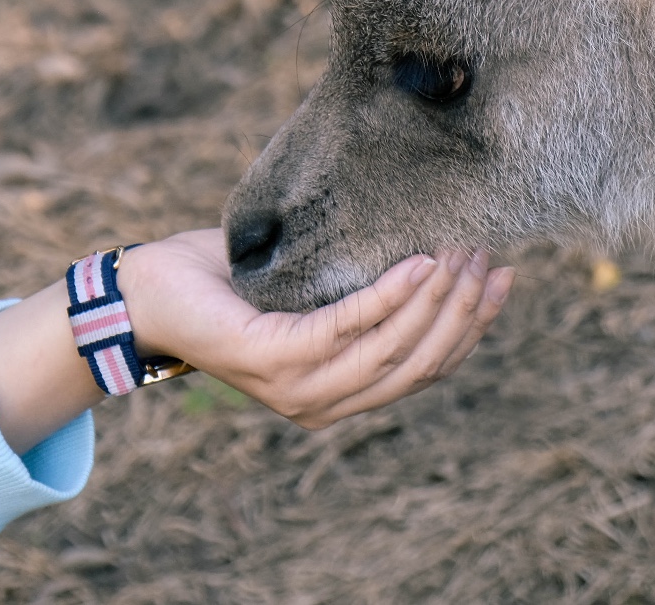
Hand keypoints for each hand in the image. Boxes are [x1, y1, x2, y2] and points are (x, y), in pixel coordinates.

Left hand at [120, 228, 513, 429]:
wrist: (151, 293)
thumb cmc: (228, 285)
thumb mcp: (309, 293)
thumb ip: (359, 294)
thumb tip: (425, 251)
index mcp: (338, 395)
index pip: (425, 369)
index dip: (471, 328)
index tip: (503, 280)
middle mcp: (323, 404)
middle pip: (420, 363)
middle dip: (464, 310)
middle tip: (487, 256)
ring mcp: (298, 389)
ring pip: (393, 349)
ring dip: (437, 298)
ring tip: (461, 251)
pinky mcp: (274, 362)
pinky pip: (348, 326)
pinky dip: (391, 295)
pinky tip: (419, 262)